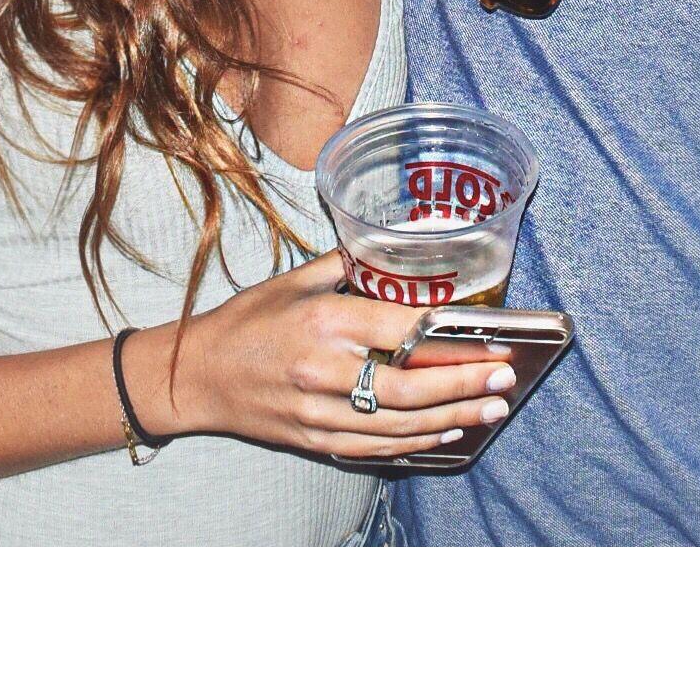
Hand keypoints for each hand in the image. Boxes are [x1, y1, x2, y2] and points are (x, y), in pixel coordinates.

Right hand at [150, 252, 514, 462]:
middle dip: (464, 385)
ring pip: (399, 425)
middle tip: (504, 380)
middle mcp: (324, 372)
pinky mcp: (315, 440)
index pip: (402, 333)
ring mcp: (320, 414)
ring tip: (491, 410)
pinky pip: (376, 447)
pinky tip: (446, 432)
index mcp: (323, 323)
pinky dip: (416, 442)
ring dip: (452, 418)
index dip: (451, 340)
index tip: (490, 340)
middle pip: (409, 388)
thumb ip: (343, 267)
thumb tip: (389, 251)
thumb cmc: (245, 322)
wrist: (195, 376)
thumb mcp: (291, 281)